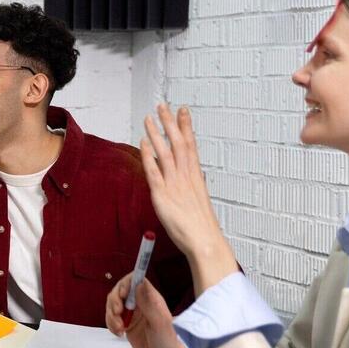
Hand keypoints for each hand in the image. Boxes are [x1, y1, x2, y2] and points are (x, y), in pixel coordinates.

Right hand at [106, 275, 190, 347]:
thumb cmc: (167, 342)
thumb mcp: (159, 323)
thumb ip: (149, 304)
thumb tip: (139, 284)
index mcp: (150, 298)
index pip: (134, 280)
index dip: (125, 284)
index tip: (122, 296)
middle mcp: (140, 303)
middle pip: (119, 291)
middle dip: (114, 302)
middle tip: (118, 315)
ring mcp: (132, 313)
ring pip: (113, 305)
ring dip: (111, 316)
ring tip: (119, 329)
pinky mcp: (126, 324)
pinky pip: (112, 318)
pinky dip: (111, 324)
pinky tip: (118, 333)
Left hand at [141, 103, 235, 292]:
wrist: (204, 241)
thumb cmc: (201, 226)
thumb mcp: (200, 200)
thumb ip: (196, 186)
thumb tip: (198, 176)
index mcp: (196, 177)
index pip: (191, 145)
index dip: (186, 126)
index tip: (183, 110)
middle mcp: (186, 177)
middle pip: (178, 143)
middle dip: (170, 123)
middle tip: (163, 106)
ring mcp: (174, 184)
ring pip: (165, 153)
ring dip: (157, 134)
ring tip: (149, 118)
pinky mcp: (162, 195)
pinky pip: (154, 171)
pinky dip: (149, 155)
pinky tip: (144, 142)